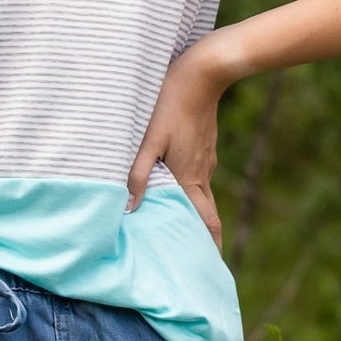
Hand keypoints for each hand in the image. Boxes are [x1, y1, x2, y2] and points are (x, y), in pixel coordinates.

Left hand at [125, 34, 232, 248]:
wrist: (202, 73)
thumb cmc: (170, 104)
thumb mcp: (149, 140)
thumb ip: (138, 174)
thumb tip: (129, 207)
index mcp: (191, 179)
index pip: (207, 223)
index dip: (210, 247)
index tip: (210, 268)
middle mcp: (203, 173)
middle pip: (207, 213)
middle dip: (203, 236)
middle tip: (196, 255)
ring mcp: (205, 158)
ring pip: (200, 193)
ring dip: (193, 212)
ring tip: (177, 224)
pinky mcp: (203, 145)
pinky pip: (198, 175)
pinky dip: (190, 189)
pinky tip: (175, 185)